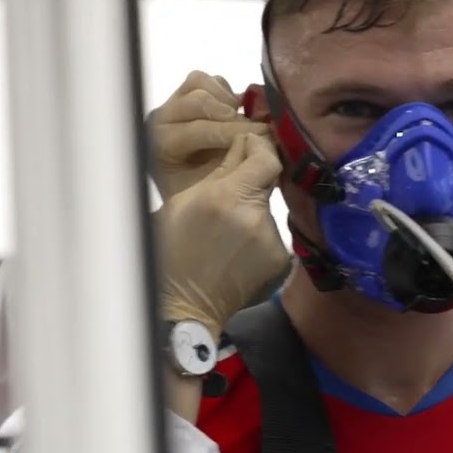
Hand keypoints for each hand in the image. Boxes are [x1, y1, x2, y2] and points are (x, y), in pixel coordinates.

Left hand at [146, 71, 270, 198]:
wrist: (185, 188)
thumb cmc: (197, 192)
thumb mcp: (209, 189)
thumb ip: (231, 166)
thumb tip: (261, 143)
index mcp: (161, 144)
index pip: (198, 129)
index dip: (231, 133)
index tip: (260, 140)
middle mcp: (161, 118)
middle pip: (200, 101)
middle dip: (233, 118)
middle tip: (258, 132)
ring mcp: (173, 102)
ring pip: (201, 83)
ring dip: (228, 101)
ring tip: (243, 121)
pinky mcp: (186, 92)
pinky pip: (208, 79)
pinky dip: (226, 91)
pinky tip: (236, 111)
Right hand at [157, 133, 288, 334]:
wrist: (183, 307)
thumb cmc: (171, 252)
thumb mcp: (182, 203)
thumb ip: (218, 172)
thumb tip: (240, 145)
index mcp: (228, 197)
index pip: (267, 159)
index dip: (260, 149)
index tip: (250, 148)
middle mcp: (256, 218)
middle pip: (268, 185)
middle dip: (250, 185)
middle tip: (230, 197)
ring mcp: (272, 242)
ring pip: (267, 213)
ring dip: (252, 215)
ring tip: (226, 237)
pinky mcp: (280, 262)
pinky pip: (272, 239)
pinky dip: (257, 241)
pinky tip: (235, 255)